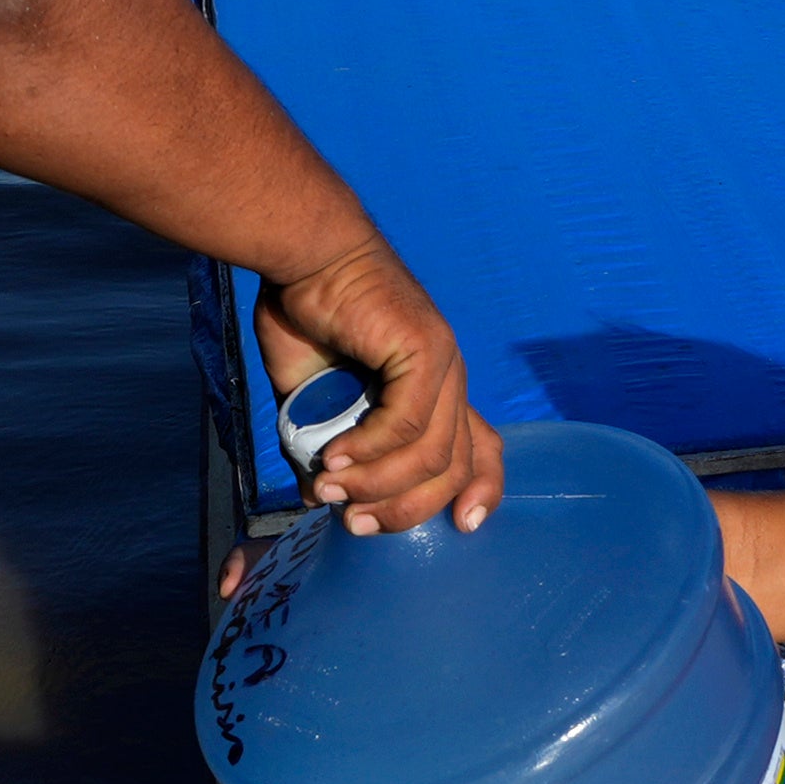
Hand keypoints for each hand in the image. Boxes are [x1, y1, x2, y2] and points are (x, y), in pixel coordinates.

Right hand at [256, 240, 503, 533]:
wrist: (302, 255)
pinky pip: (406, 424)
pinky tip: (334, 459)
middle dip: (405, 510)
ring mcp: (444, 363)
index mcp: (435, 390)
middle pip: (455, 469)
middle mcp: (450, 380)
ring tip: (331, 489)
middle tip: (355, 524)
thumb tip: (321, 498)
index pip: (483, 449)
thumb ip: (323, 446)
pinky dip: (369, 451)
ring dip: (378, 483)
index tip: (463, 528)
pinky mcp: (426, 349)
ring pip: (431, 454)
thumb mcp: (314, 399)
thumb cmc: (306, 314)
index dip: (481, 492)